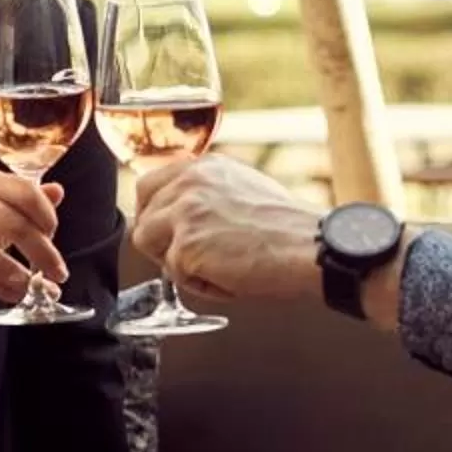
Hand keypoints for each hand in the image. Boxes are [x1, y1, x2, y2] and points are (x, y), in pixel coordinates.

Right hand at [0, 168, 68, 301]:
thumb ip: (25, 197)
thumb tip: (57, 192)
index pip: (27, 193)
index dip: (48, 217)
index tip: (53, 234)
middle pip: (18, 226)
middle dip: (45, 254)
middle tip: (59, 272)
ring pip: (1, 259)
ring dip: (25, 278)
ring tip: (37, 285)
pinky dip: (6, 290)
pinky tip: (16, 292)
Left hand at [130, 156, 319, 304]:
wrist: (309, 246)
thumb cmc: (288, 228)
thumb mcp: (242, 188)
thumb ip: (206, 193)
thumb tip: (181, 214)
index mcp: (203, 166)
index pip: (149, 185)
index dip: (155, 214)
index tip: (168, 232)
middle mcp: (189, 182)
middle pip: (142, 215)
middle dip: (158, 240)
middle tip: (187, 256)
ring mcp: (184, 213)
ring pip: (148, 243)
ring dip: (175, 262)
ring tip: (214, 266)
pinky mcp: (185, 246)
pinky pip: (174, 275)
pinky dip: (199, 284)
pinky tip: (229, 277)